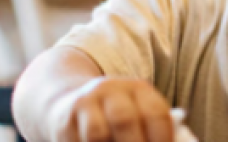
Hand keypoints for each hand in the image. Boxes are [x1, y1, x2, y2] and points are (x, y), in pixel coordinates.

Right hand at [48, 77, 174, 141]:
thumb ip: (153, 132)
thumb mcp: (137, 117)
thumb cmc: (115, 120)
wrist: (69, 103)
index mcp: (138, 90)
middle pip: (125, 119)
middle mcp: (111, 90)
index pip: (156, 112)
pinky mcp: (65, 119)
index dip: (163, 140)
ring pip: (98, 133)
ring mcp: (85, 102)